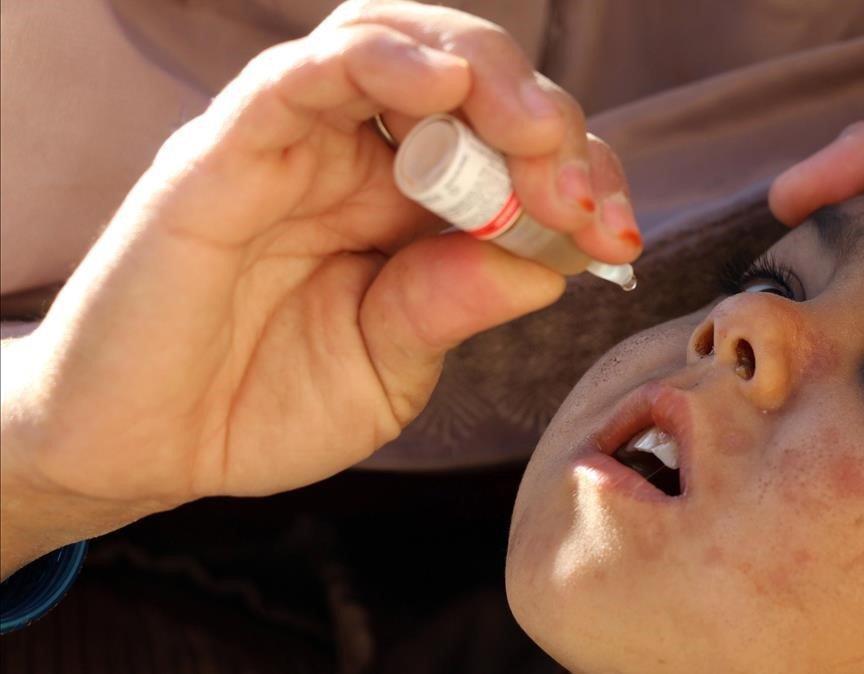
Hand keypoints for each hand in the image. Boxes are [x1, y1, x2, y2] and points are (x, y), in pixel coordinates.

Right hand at [0, 0, 638, 576]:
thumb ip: (453, 306)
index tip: (617, 234)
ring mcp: (298, 144)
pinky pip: (302, 74)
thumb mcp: (388, 368)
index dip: (579, 177)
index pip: (514, 155)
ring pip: (395, 45)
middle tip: (581, 188)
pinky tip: (439, 84)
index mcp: (411, 210)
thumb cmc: (263, 403)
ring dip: (482, 75)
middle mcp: (361, 159)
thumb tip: (547, 262)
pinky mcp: (229, 146)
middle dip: (547, 122)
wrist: (144, 446)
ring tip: (532, 132)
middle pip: (470, 82)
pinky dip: (377, 59)